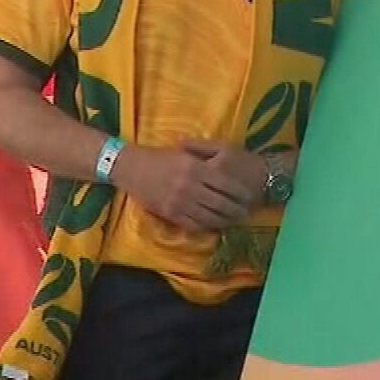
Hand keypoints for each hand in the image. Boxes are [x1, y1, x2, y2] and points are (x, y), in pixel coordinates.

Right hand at [112, 142, 260, 232]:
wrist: (130, 167)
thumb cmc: (158, 157)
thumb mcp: (183, 153)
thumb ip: (202, 159)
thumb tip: (223, 168)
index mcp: (195, 168)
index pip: (225, 183)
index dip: (239, 192)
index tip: (249, 196)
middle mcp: (189, 186)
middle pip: (220, 202)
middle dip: (236, 210)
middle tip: (246, 213)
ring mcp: (179, 202)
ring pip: (208, 216)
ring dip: (224, 221)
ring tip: (234, 222)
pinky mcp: (169, 213)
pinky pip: (193, 224)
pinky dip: (206, 227)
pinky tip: (214, 227)